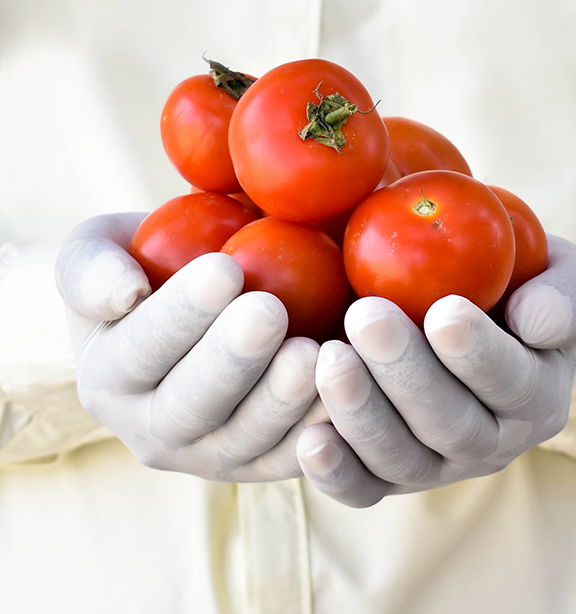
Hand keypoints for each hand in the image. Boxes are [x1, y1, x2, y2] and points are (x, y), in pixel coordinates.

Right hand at [56, 213, 326, 480]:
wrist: (199, 315)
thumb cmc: (153, 268)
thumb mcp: (100, 251)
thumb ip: (90, 268)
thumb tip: (122, 294)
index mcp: (109, 378)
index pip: (140, 349)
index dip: (179, 315)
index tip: (223, 269)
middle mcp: (154, 430)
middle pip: (192, 405)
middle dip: (231, 360)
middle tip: (268, 311)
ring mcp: (210, 455)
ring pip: (245, 439)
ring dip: (279, 400)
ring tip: (312, 352)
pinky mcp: (259, 464)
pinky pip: (290, 456)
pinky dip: (318, 429)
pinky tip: (345, 388)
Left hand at [297, 235, 575, 506]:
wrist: (478, 324)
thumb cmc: (512, 288)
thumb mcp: (558, 277)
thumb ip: (566, 295)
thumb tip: (536, 323)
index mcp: (535, 393)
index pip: (513, 382)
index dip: (479, 355)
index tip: (444, 312)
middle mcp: (491, 441)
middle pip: (451, 425)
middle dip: (406, 374)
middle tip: (366, 317)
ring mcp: (437, 464)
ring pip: (403, 458)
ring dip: (363, 414)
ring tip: (328, 358)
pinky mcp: (390, 474)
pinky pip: (365, 487)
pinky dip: (337, 472)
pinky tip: (308, 440)